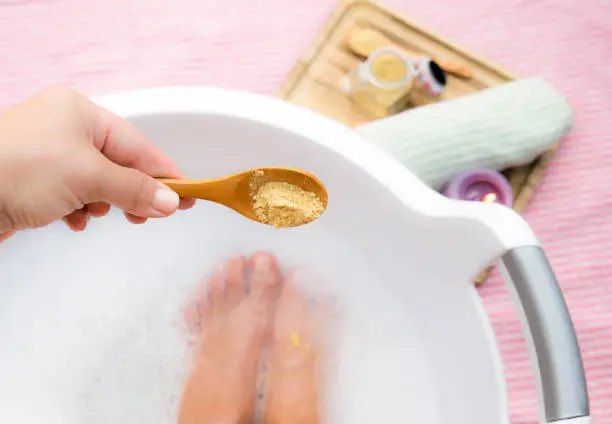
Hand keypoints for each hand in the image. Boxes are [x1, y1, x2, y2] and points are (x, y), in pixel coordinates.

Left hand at [0, 86, 194, 235]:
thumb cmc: (17, 171)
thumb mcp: (88, 177)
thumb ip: (135, 189)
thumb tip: (172, 202)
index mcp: (80, 112)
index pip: (137, 145)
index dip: (165, 173)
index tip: (189, 195)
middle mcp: (67, 128)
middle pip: (120, 164)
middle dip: (133, 192)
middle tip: (151, 215)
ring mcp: (51, 153)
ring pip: (99, 182)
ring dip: (106, 202)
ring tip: (101, 214)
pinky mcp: (38, 178)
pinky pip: (76, 193)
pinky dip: (82, 208)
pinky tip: (75, 219)